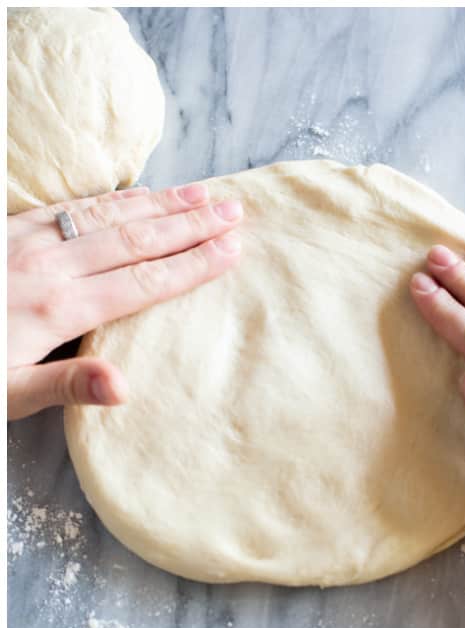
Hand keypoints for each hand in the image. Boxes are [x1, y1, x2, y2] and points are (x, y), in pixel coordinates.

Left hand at [7, 184, 242, 419]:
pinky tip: (137, 195)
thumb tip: (123, 388)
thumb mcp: (3, 394)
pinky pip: (75, 207)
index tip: (234, 250)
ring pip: (109, 215)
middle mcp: (49, 267)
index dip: (194, 265)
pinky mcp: (7, 229)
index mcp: (58, 309)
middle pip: (136, 239)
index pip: (144, 281)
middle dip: (191, 224)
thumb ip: (64, 385)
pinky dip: (116, 199)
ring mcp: (26, 241)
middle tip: (237, 211)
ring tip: (204, 193)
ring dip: (162, 203)